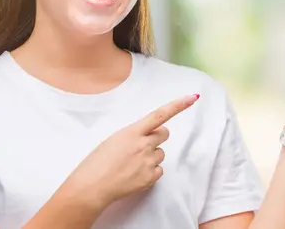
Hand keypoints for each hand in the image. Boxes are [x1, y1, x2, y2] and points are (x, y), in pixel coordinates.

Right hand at [64, 93, 199, 208]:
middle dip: (157, 137)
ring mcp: (148, 161)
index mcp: (132, 131)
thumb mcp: (114, 139)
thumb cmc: (97, 162)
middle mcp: (143, 144)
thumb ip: (133, 135)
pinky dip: (150, 172)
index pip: (160, 114)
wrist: (91, 187)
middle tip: (142, 145)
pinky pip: (159, 170)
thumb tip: (145, 136)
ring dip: (151, 156)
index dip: (178, 105)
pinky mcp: (150, 177)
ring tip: (132, 164)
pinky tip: (135, 175)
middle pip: (164, 134)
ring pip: (161, 153)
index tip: (192, 98)